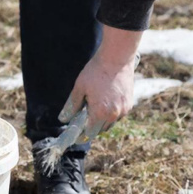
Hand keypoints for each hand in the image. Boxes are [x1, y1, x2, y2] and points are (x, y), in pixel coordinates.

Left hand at [58, 26, 141, 141]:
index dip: (81, 135)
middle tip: (81, 119)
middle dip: (90, 127)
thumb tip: (63, 119)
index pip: (89, 133)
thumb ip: (71, 106)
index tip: (75, 134)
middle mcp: (114, 115)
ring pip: (110, 123)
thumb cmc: (96, 71)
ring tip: (93, 109)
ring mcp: (124, 110)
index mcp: (100, 113)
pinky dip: (110, 114)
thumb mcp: (79, 88)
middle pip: (100, 130)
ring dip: (101, 121)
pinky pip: (118, 115)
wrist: (117, 58)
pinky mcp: (129, 104)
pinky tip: (104, 103)